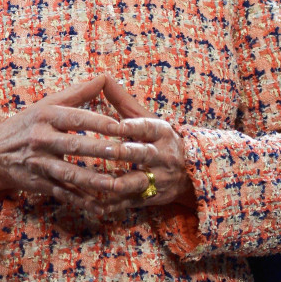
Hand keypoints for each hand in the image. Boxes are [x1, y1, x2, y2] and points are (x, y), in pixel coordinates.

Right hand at [0, 74, 194, 216]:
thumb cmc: (27, 123)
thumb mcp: (47, 104)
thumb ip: (78, 93)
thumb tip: (104, 78)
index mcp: (46, 116)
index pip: (76, 118)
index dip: (99, 122)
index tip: (122, 126)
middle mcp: (41, 139)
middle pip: (75, 145)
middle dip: (100, 150)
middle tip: (125, 153)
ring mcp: (40, 164)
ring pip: (71, 173)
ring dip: (95, 180)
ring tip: (118, 184)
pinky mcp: (40, 184)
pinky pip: (64, 194)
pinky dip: (82, 202)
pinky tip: (101, 208)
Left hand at [89, 74, 195, 215]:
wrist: (190, 174)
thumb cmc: (158, 139)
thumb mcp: (146, 118)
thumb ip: (123, 101)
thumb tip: (102, 77)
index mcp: (162, 133)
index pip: (147, 127)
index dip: (132, 126)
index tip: (116, 125)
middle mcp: (162, 157)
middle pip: (143, 155)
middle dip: (124, 153)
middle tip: (104, 150)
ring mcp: (157, 180)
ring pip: (137, 183)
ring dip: (117, 183)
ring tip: (98, 182)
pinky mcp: (149, 200)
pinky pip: (128, 204)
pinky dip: (110, 204)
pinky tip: (91, 203)